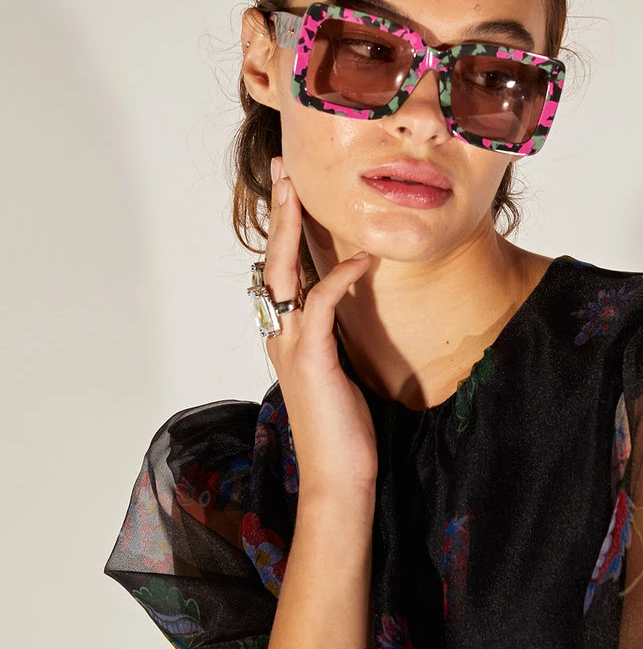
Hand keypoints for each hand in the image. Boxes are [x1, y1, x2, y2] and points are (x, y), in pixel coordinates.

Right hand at [260, 157, 377, 495]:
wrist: (338, 476)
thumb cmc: (344, 429)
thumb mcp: (339, 371)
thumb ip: (333, 338)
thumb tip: (347, 310)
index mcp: (288, 336)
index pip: (282, 272)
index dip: (284, 230)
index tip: (291, 193)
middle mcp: (281, 335)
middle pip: (273, 261)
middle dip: (279, 213)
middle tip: (284, 172)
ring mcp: (291, 345)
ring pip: (283, 274)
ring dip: (291, 229)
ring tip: (299, 190)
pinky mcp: (311, 358)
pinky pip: (321, 303)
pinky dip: (340, 276)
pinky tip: (363, 258)